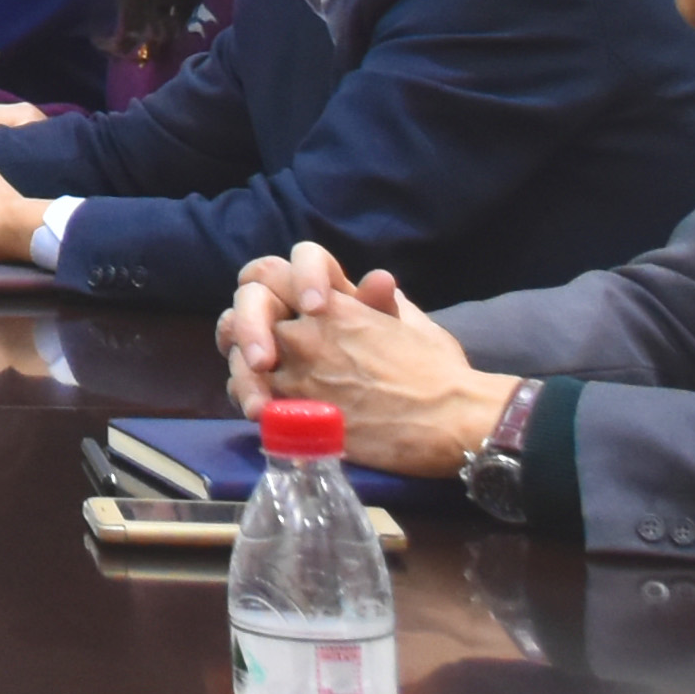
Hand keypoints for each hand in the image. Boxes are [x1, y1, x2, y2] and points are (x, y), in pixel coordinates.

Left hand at [237, 253, 492, 474]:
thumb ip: (380, 302)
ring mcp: (298, 375)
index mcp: (332, 303)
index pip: (269, 272)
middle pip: (245, 314)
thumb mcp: (411, 321)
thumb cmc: (440, 370)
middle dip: (244, 329)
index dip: (268, 286)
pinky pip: (255, 403)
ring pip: (243, 363)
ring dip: (245, 373)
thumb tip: (375, 281)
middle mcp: (305, 333)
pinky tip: (267, 413)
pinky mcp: (298, 416)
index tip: (280, 308)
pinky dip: (256, 405)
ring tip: (258, 389)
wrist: (452, 421)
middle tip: (257, 352)